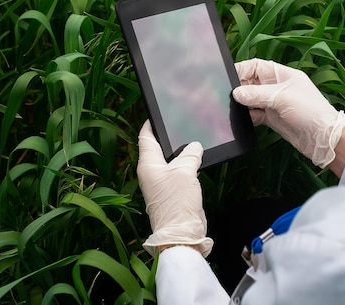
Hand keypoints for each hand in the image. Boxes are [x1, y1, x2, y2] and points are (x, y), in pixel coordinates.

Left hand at [137, 121, 212, 256]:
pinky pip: (179, 172)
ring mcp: (162, 183)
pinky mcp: (173, 192)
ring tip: (193, 139)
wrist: (182, 233)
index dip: (151, 123)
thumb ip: (190, 154)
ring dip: (180, 152)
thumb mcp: (185, 171)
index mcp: (147, 164)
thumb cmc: (177, 202)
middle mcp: (152, 172)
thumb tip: (194, 146)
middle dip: (169, 137)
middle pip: (158, 148)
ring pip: (170, 160)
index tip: (158, 112)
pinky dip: (186, 165)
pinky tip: (198, 160)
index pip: (146, 137)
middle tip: (181, 123)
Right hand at [233, 58, 344, 167]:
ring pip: (251, 99)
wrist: (323, 139)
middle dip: (238, 87)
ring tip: (231, 107)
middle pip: (251, 82)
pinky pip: (254, 114)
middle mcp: (276, 87)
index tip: (227, 76)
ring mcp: (274, 103)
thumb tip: (237, 93)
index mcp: (282, 75)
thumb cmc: (311, 111)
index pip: (256, 66)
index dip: (242, 69)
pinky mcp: (272, 118)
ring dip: (241, 103)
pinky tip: (242, 119)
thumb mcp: (282, 98)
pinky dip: (247, 116)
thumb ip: (257, 94)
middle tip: (226, 94)